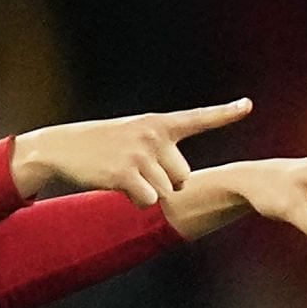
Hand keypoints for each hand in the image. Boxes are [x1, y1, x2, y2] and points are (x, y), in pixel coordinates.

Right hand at [11, 99, 252, 204]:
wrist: (58, 148)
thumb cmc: (97, 146)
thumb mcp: (130, 135)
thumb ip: (158, 149)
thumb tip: (179, 185)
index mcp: (157, 123)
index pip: (198, 118)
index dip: (225, 114)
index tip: (248, 106)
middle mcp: (152, 135)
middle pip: (182, 176)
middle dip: (164, 183)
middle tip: (137, 173)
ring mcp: (139, 154)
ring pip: (166, 191)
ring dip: (147, 193)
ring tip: (121, 176)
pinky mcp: (125, 173)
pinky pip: (149, 201)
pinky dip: (136, 201)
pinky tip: (116, 186)